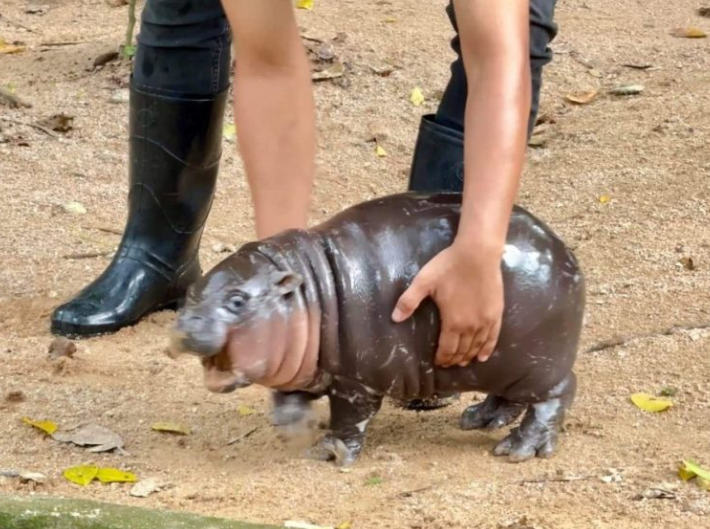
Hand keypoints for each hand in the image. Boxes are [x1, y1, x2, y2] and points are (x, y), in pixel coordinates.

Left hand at [391, 242, 503, 366]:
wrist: (478, 253)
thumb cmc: (449, 266)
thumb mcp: (424, 282)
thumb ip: (409, 301)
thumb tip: (394, 318)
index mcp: (453, 322)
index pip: (447, 349)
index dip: (442, 358)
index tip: (438, 362)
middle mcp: (471, 327)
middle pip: (462, 350)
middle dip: (454, 359)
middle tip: (448, 364)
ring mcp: (486, 321)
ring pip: (477, 346)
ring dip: (469, 356)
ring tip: (463, 362)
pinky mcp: (496, 313)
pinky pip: (493, 337)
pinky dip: (487, 349)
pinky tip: (483, 357)